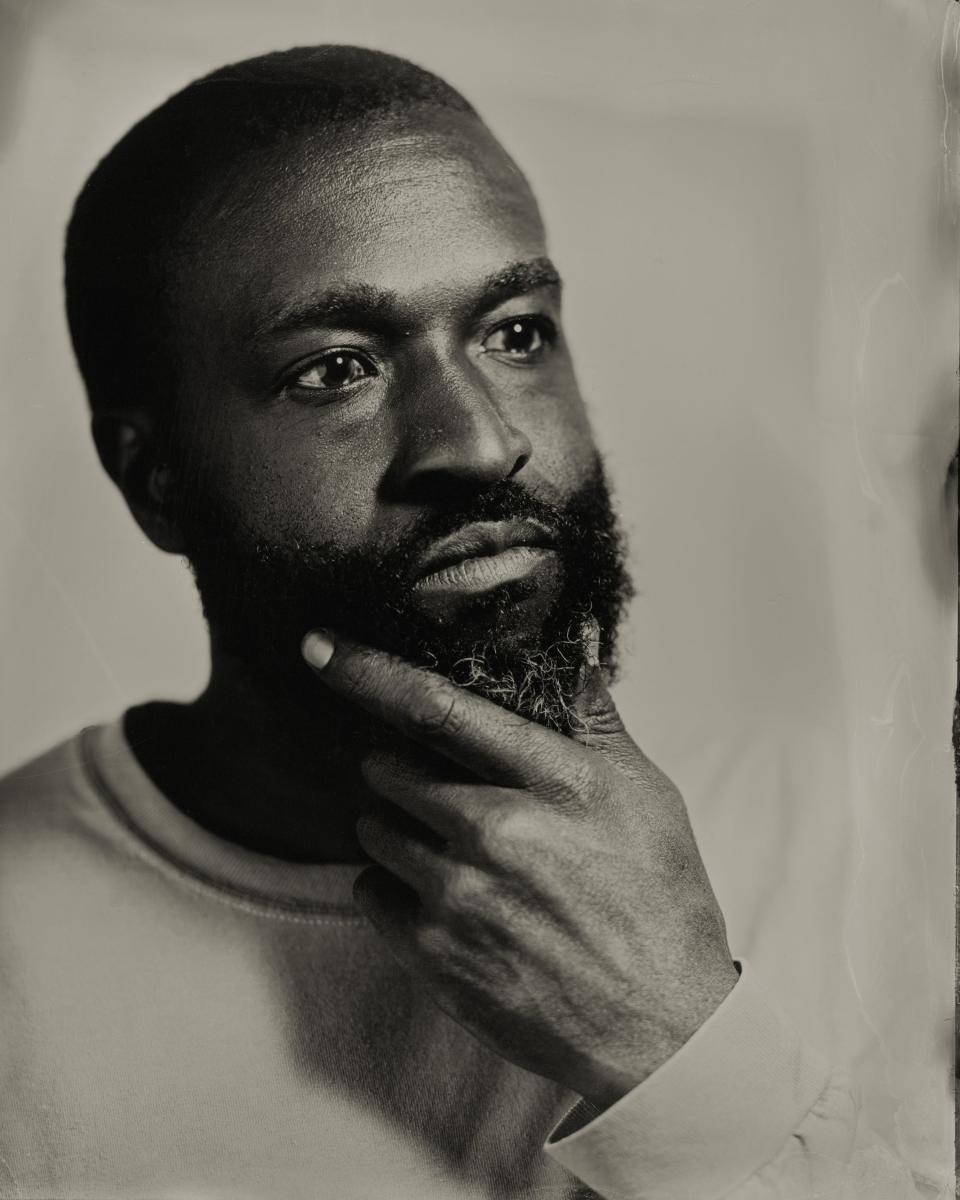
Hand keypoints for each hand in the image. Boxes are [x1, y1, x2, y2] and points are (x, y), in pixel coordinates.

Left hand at [302, 628, 738, 1109]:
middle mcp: (495, 832)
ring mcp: (457, 897)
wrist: (659, 1030)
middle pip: (390, 767)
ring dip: (396, 827)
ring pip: (375, 830)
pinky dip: (392, 886)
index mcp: (550, 782)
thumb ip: (594, 722)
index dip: (368, 670)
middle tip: (439, 788)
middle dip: (399, 766)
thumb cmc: (659, 905)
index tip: (318, 647)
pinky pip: (370, 892)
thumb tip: (569, 655)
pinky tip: (441, 896)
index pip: (436, 707)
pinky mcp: (433, 955)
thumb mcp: (647, 796)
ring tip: (452, 849)